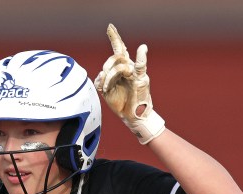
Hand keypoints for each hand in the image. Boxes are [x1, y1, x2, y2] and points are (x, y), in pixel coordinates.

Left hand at [94, 24, 164, 144]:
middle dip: (106, 66)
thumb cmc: (121, 104)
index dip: (115, 38)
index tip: (110, 27)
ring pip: (120, 65)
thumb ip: (102, 81)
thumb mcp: (107, 91)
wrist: (132, 118)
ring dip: (110, 77)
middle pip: (116, 57)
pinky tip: (142, 48)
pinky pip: (141, 67)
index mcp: (122, 69)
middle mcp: (130, 68)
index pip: (119, 50)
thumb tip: (100, 75)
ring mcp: (136, 74)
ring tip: (107, 89)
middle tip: (104, 82)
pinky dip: (142, 57)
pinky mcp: (141, 81)